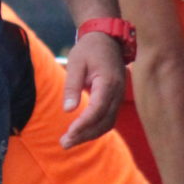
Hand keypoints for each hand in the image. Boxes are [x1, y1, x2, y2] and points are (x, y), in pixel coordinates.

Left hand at [60, 30, 126, 147]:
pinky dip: (95, 128)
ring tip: (69, 141)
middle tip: (64, 143)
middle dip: (85, 134)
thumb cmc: (89, 49)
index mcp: (108, 82)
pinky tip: (80, 133)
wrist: (107, 39)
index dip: (84, 124)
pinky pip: (108, 119)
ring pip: (107, 123)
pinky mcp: (115, 99)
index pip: (98, 109)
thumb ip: (72, 86)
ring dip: (90, 135)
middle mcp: (117, 92)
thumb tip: (68, 110)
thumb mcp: (76, 62)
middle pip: (104, 121)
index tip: (69, 133)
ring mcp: (119, 97)